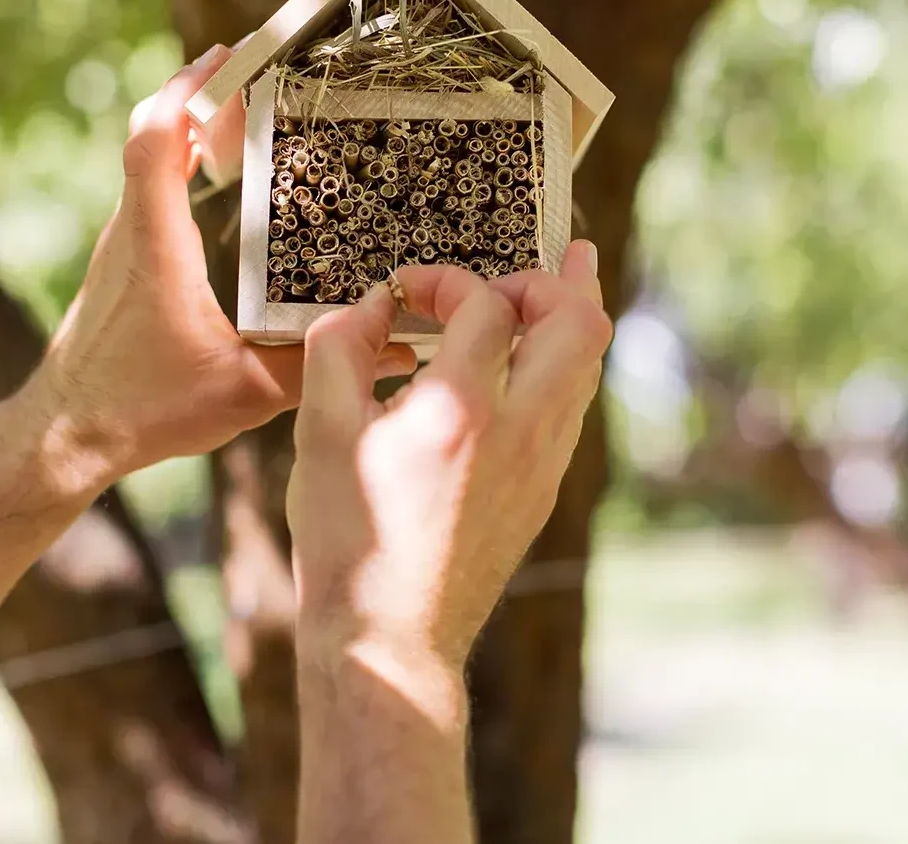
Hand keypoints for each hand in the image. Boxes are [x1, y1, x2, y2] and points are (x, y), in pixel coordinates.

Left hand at [27, 46, 416, 492]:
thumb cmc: (143, 411)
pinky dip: (178, 161)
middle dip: (198, 92)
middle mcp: (132, 233)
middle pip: (151, 134)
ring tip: (242, 110)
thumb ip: (316, 368)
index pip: (155, 141)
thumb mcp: (245, 394)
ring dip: (187, 125)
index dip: (185, 89)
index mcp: (159, 248)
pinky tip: (217, 176)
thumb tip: (390, 352)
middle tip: (251, 72)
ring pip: (146, 159)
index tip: (224, 56)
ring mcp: (122, 245)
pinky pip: (147, 188)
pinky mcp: (122, 262)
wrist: (66, 435)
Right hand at [287, 242, 611, 670]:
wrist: (391, 639)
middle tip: (520, 268)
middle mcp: (522, 431)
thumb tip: (371, 305)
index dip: (446, 280)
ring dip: (568, 317)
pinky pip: (570, 404)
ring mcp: (542, 464)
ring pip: (587, 365)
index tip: (407, 292)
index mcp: (463, 411)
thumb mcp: (320, 434)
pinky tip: (528, 360)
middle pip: (580, 323)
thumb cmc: (348, 540)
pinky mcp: (543, 489)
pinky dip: (557, 363)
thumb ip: (340, 348)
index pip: (486, 306)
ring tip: (561, 280)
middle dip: (553, 280)